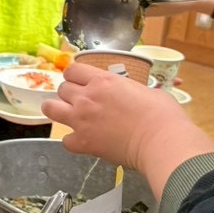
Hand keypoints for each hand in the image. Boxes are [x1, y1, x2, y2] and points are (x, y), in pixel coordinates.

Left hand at [41, 62, 213, 198]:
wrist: (161, 141)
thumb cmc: (162, 115)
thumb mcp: (147, 90)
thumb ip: (130, 90)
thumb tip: (134, 95)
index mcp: (103, 81)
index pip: (73, 70)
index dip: (75, 76)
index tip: (80, 82)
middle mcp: (87, 97)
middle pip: (62, 89)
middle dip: (69, 94)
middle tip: (80, 102)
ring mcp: (81, 119)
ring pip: (51, 108)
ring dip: (58, 111)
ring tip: (68, 116)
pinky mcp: (83, 142)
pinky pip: (65, 140)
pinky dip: (72, 141)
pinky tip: (82, 142)